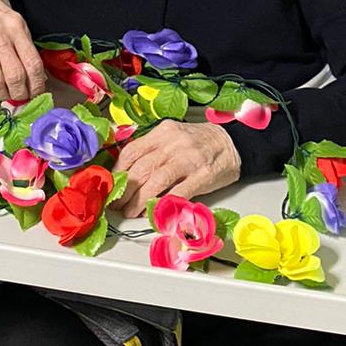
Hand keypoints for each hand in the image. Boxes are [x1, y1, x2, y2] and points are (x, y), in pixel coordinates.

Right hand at [0, 0, 45, 103]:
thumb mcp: (14, 18)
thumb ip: (25, 43)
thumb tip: (36, 71)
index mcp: (15, 27)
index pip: (32, 64)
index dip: (37, 84)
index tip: (38, 92)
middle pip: (15, 77)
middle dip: (21, 93)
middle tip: (23, 97)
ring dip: (4, 95)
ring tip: (7, 95)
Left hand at [114, 121, 239, 215]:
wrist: (233, 143)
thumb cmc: (200, 142)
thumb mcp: (173, 137)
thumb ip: (153, 151)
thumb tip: (129, 174)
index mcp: (163, 132)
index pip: (132, 151)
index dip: (118, 171)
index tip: (112, 185)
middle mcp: (173, 144)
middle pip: (141, 168)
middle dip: (126, 190)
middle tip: (117, 204)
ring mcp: (188, 159)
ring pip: (156, 181)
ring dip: (139, 200)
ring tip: (131, 212)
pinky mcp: (203, 176)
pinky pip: (179, 192)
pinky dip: (164, 204)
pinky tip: (155, 213)